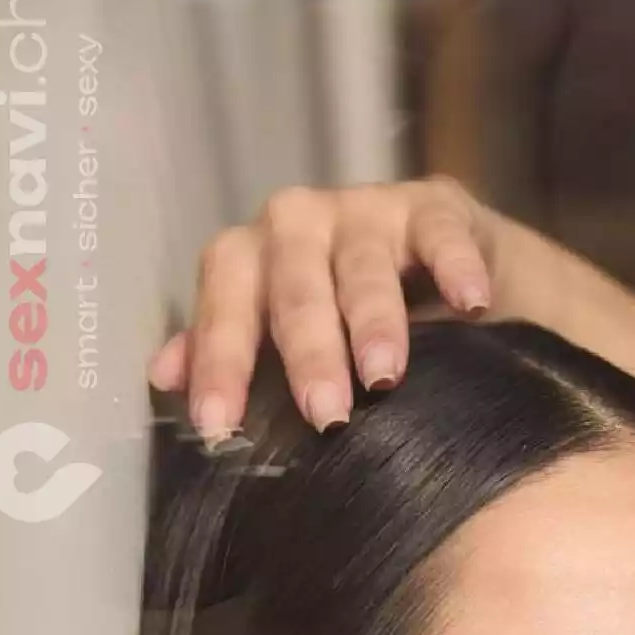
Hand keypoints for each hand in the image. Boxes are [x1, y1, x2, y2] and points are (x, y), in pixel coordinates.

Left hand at [146, 177, 497, 443]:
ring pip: (362, 266)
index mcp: (252, 261)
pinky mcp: (435, 208)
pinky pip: (441, 233)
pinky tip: (471, 304)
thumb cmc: (344, 321)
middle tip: (324, 415)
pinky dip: (456, 265)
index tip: (218, 425)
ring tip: (386, 376)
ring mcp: (368, 212)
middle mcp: (299, 226)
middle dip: (307, 353)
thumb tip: (163, 376)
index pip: (225, 305)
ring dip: (374, 320)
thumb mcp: (280, 342)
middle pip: (294, 288)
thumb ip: (226, 353)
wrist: (438, 274)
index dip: (219, 364)